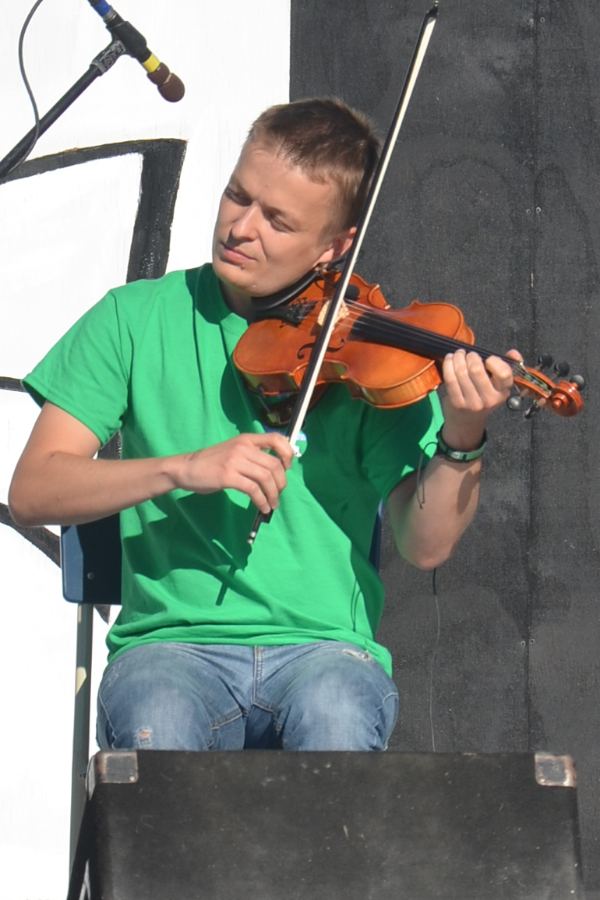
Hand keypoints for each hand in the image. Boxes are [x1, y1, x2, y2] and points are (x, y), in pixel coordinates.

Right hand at [171, 433, 294, 513]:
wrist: (186, 468)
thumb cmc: (211, 462)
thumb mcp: (233, 451)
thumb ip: (252, 455)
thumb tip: (275, 471)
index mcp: (246, 439)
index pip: (276, 439)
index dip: (287, 453)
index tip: (287, 468)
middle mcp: (243, 447)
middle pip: (274, 465)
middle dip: (281, 483)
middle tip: (278, 494)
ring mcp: (235, 461)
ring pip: (266, 478)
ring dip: (273, 494)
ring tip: (272, 504)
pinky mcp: (227, 476)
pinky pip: (253, 490)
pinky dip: (261, 501)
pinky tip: (262, 507)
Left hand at [440, 348, 520, 449]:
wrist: (467, 421)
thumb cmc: (484, 395)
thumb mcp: (499, 384)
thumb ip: (507, 365)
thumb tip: (514, 353)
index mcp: (503, 392)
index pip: (503, 373)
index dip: (494, 361)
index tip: (487, 359)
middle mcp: (489, 399)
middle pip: (476, 369)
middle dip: (470, 356)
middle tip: (467, 354)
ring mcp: (472, 403)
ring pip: (461, 372)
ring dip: (457, 358)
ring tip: (457, 355)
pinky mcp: (457, 403)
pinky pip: (450, 379)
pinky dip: (448, 365)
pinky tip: (449, 360)